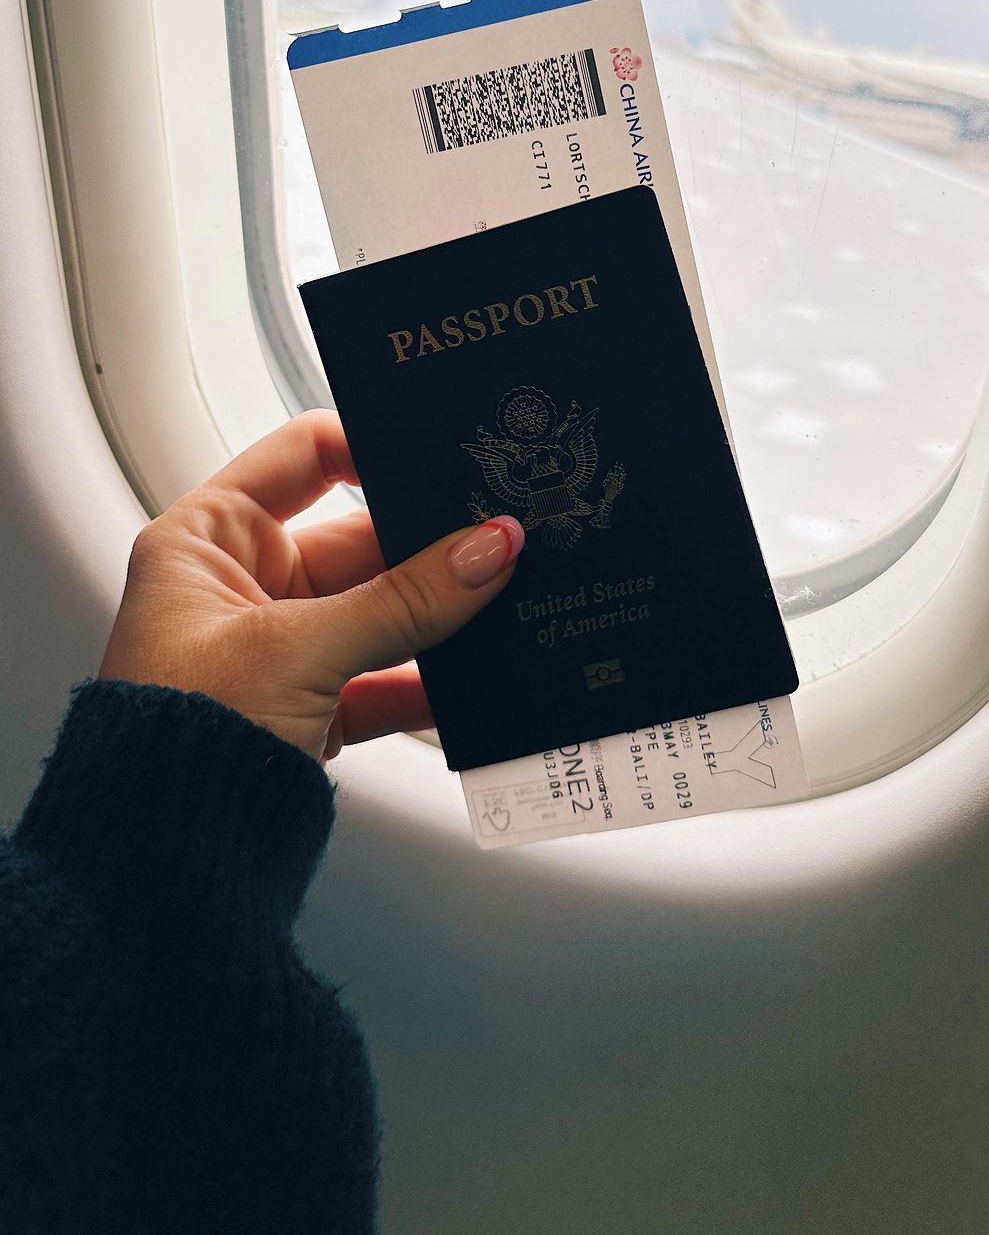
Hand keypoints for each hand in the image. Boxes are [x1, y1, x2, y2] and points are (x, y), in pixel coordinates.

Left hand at [99, 411, 523, 764]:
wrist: (159, 867)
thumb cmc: (172, 744)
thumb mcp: (296, 652)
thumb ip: (403, 599)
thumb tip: (486, 548)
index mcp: (207, 539)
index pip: (302, 456)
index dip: (372, 447)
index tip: (443, 455)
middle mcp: (239, 584)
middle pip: (357, 537)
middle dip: (427, 543)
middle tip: (499, 536)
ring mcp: (276, 648)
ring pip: (379, 609)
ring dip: (437, 613)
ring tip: (502, 601)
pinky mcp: (307, 708)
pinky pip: (382, 676)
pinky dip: (428, 679)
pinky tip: (475, 676)